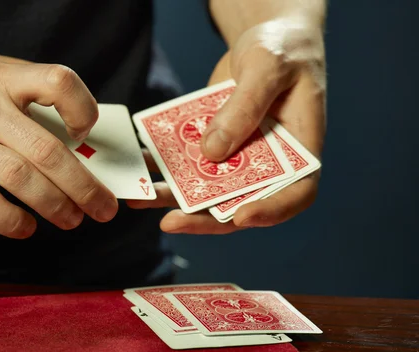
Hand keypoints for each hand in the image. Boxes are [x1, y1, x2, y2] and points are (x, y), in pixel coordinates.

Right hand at [0, 38, 117, 238]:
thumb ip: (15, 85)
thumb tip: (59, 119)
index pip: (58, 82)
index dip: (82, 110)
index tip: (87, 136)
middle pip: (49, 150)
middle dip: (84, 185)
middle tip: (102, 208)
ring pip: (22, 179)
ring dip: (55, 206)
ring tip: (71, 220)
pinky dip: (10, 220)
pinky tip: (23, 227)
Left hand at [128, 17, 325, 233]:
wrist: (263, 40)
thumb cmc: (280, 49)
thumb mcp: (267, 67)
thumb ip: (244, 106)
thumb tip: (212, 152)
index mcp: (301, 148)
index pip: (296, 193)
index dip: (270, 211)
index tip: (240, 217)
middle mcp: (270, 162)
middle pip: (241, 202)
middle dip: (205, 217)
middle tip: (171, 222)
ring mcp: (239, 158)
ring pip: (207, 190)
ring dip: (173, 197)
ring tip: (139, 198)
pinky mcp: (213, 147)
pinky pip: (188, 163)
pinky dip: (163, 167)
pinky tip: (139, 165)